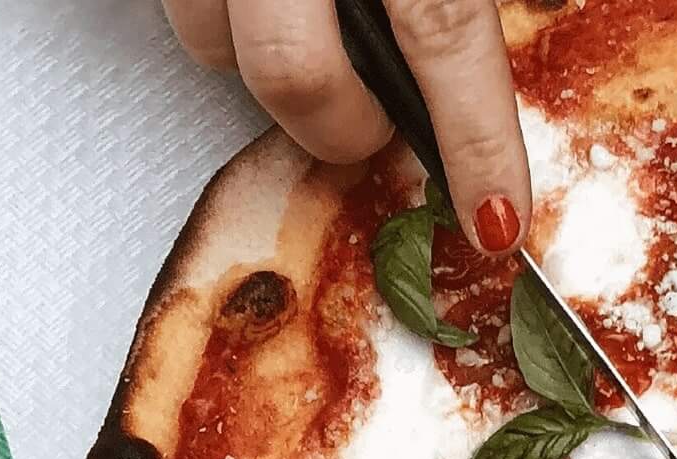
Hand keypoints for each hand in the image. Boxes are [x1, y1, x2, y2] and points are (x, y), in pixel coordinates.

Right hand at [162, 0, 532, 252]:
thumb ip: (446, 2)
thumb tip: (468, 82)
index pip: (444, 37)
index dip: (475, 142)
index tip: (497, 219)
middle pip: (298, 76)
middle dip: (340, 123)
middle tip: (373, 113)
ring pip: (215, 49)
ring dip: (266, 67)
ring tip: (309, 33)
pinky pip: (180, 15)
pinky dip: (221, 24)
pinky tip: (259, 4)